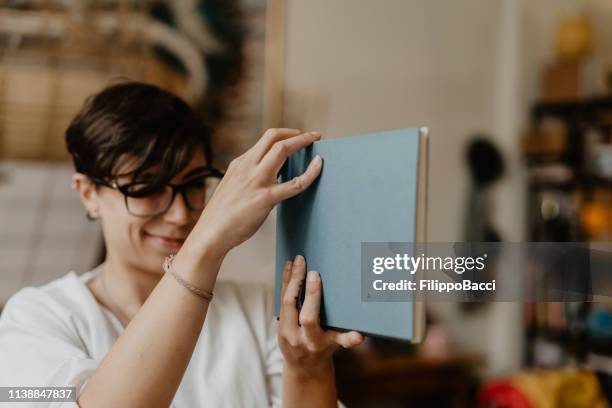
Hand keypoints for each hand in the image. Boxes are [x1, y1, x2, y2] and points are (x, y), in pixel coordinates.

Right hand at [186, 129, 322, 259]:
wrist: (210, 234)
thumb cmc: (222, 216)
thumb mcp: (231, 187)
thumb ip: (247, 178)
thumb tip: (266, 178)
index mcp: (239, 163)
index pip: (264, 140)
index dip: (284, 135)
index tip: (296, 137)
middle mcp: (247, 167)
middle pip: (273, 136)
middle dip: (296, 133)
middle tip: (312, 136)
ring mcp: (256, 181)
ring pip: (282, 149)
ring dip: (303, 141)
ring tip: (316, 142)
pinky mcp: (265, 198)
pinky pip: (295, 183)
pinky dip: (311, 172)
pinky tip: (319, 166)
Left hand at [279, 255, 363, 379]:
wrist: (303, 366)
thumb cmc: (324, 350)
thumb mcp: (335, 346)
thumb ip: (346, 340)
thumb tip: (361, 336)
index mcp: (312, 341)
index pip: (308, 317)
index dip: (312, 295)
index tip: (316, 275)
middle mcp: (295, 335)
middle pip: (291, 304)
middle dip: (296, 281)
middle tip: (302, 261)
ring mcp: (284, 329)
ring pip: (283, 300)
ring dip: (288, 278)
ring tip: (294, 260)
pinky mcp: (278, 323)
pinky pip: (280, 300)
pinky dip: (284, 283)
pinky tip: (287, 268)